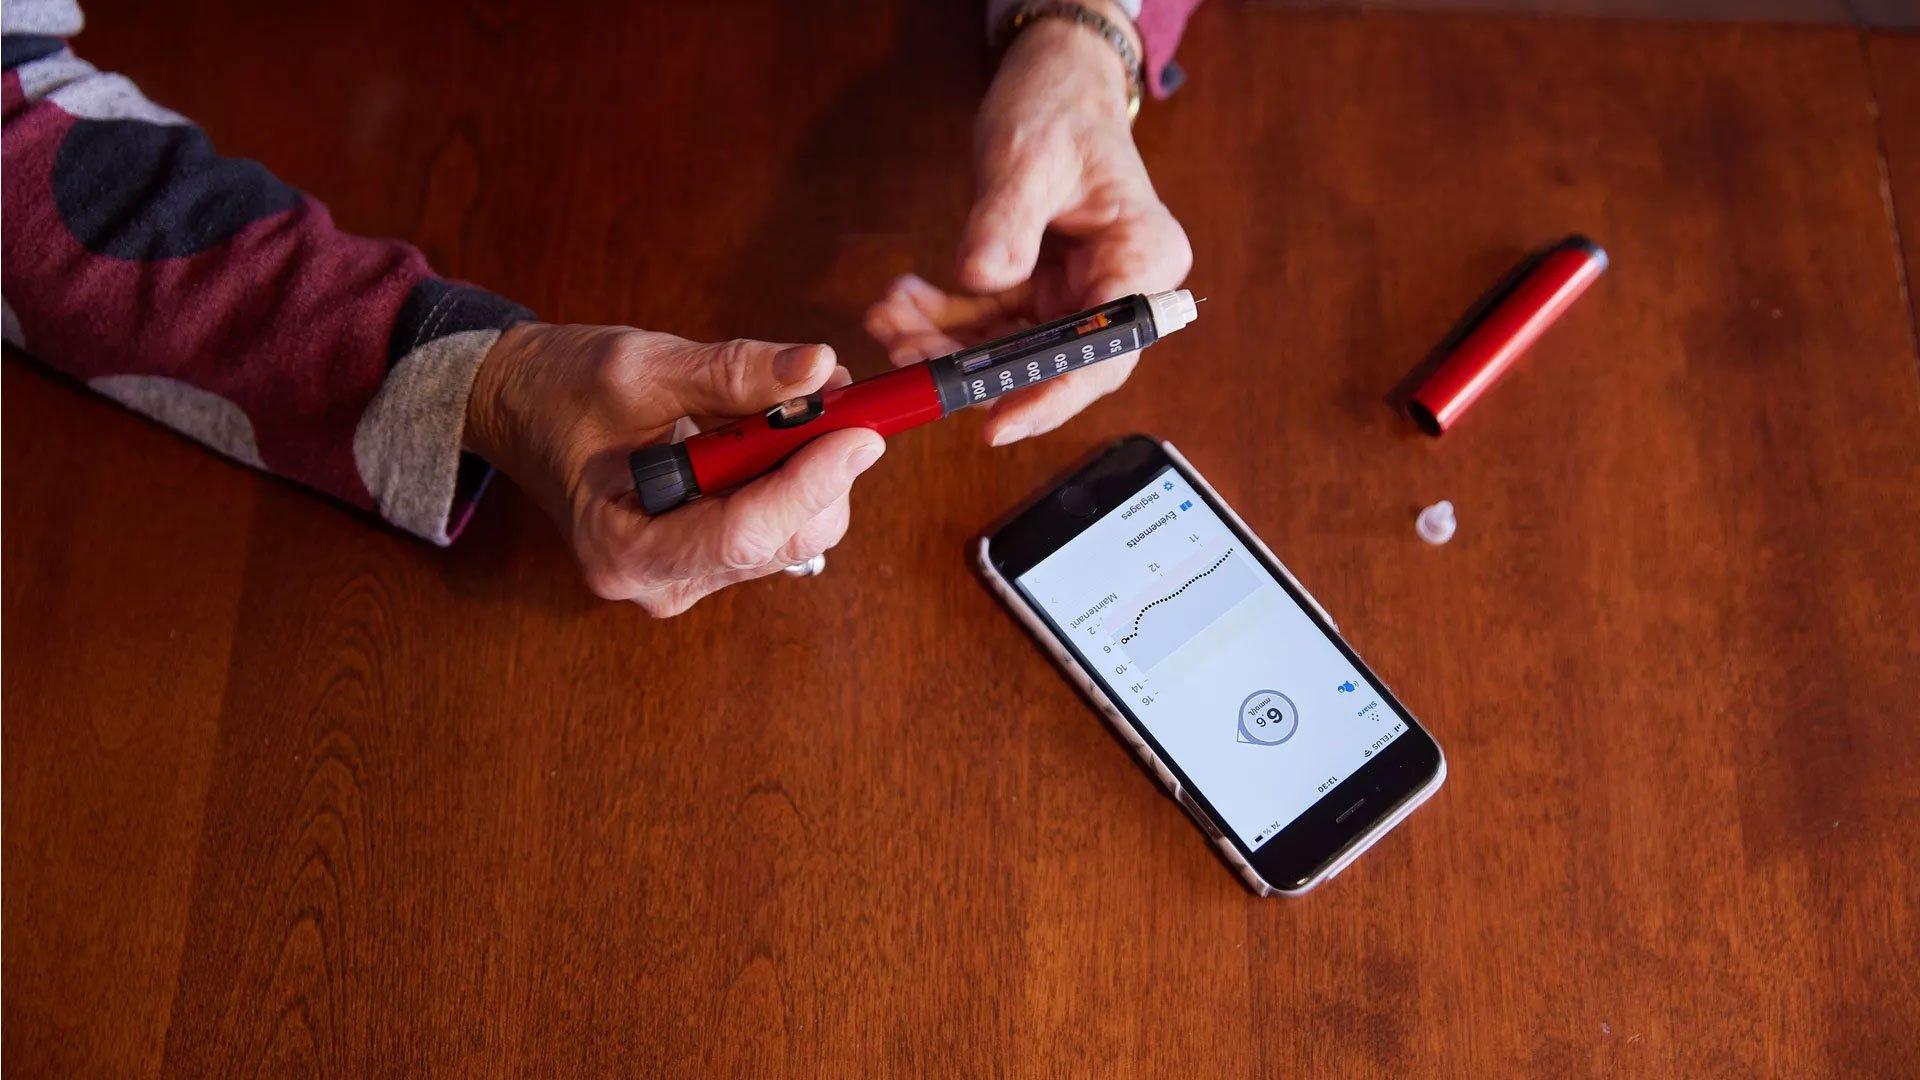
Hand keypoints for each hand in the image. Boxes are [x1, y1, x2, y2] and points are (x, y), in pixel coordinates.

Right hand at [464, 323, 884, 615]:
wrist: (519, 406)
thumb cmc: (560, 389)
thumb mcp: (641, 366)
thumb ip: (732, 372)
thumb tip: (818, 369)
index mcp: (623, 549)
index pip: (744, 532)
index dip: (810, 481)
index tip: (862, 432)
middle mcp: (659, 581)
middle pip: (783, 542)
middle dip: (821, 470)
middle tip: (841, 396)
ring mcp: (685, 576)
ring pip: (790, 534)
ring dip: (810, 464)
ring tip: (792, 399)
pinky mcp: (706, 558)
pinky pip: (775, 522)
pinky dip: (791, 471)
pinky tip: (769, 428)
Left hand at [865, 5, 1190, 445]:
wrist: (1054, 82)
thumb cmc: (1058, 109)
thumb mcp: (1026, 157)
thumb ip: (1006, 220)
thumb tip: (983, 277)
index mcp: (1143, 258)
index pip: (1106, 350)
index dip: (1051, 393)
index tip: (995, 420)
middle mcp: (1119, 288)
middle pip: (1055, 362)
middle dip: (977, 370)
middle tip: (911, 363)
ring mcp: (1078, 295)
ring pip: (1011, 351)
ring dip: (945, 346)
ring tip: (889, 323)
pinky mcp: (1041, 293)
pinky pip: (989, 325)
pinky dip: (943, 321)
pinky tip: (900, 304)